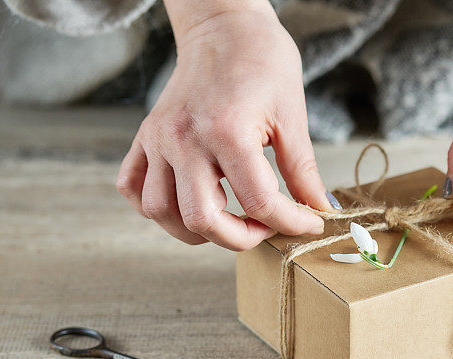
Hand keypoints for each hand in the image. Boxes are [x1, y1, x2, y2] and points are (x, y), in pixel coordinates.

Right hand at [117, 0, 332, 249]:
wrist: (223, 25)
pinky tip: (186, 202)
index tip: (308, 223)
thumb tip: (319, 209)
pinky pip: (132, 188)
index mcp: (227, 132)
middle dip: (240, 238)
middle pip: (202, 220)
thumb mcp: (292, 115)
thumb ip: (303, 170)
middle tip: (265, 229)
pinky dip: (156, 207)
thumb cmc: (262, 61)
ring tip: (228, 221)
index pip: (259, 203)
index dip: (291, 223)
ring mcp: (158, 139)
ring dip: (196, 230)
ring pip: (161, 212)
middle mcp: (184, 139)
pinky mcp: (145, 137)